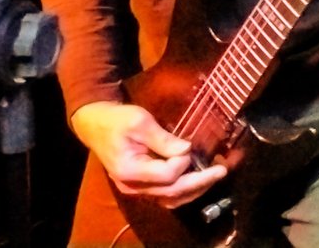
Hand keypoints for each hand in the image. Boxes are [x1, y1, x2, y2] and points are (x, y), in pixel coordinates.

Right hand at [71, 101, 225, 208]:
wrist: (96, 125)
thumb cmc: (117, 120)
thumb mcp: (139, 122)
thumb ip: (163, 138)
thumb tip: (187, 150)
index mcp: (130, 170)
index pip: (167, 175)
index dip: (184, 162)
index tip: (189, 145)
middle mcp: (132, 186)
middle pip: (172, 192)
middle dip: (201, 182)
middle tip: (222, 170)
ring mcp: (136, 189)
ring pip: (171, 199)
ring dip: (195, 189)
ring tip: (215, 176)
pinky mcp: (142, 186)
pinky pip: (166, 195)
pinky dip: (185, 190)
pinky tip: (200, 180)